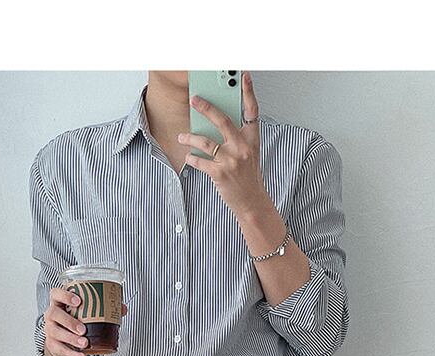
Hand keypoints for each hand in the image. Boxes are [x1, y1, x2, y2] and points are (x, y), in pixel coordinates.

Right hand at [45, 287, 127, 355]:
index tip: (78, 301)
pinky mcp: (52, 344)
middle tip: (83, 329)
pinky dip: (72, 354)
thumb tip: (122, 308)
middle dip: (69, 321)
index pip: (56, 293)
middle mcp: (51, 314)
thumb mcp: (85, 312)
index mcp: (59, 302)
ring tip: (85, 343)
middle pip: (54, 314)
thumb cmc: (75, 319)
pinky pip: (60, 349)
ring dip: (71, 338)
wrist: (64, 339)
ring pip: (56, 333)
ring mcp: (50, 330)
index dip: (65, 295)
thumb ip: (103, 308)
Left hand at [178, 71, 268, 219]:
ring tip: (182, 136)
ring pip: (205, 142)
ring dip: (190, 137)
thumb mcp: (249, 154)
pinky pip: (200, 161)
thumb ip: (237, 138)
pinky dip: (191, 158)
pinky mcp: (220, 174)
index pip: (252, 111)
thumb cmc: (248, 176)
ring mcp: (231, 161)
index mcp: (252, 139)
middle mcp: (242, 147)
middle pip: (222, 120)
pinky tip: (188, 157)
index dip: (248, 92)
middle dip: (206, 107)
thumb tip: (214, 123)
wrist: (252, 202)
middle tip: (194, 99)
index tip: (243, 75)